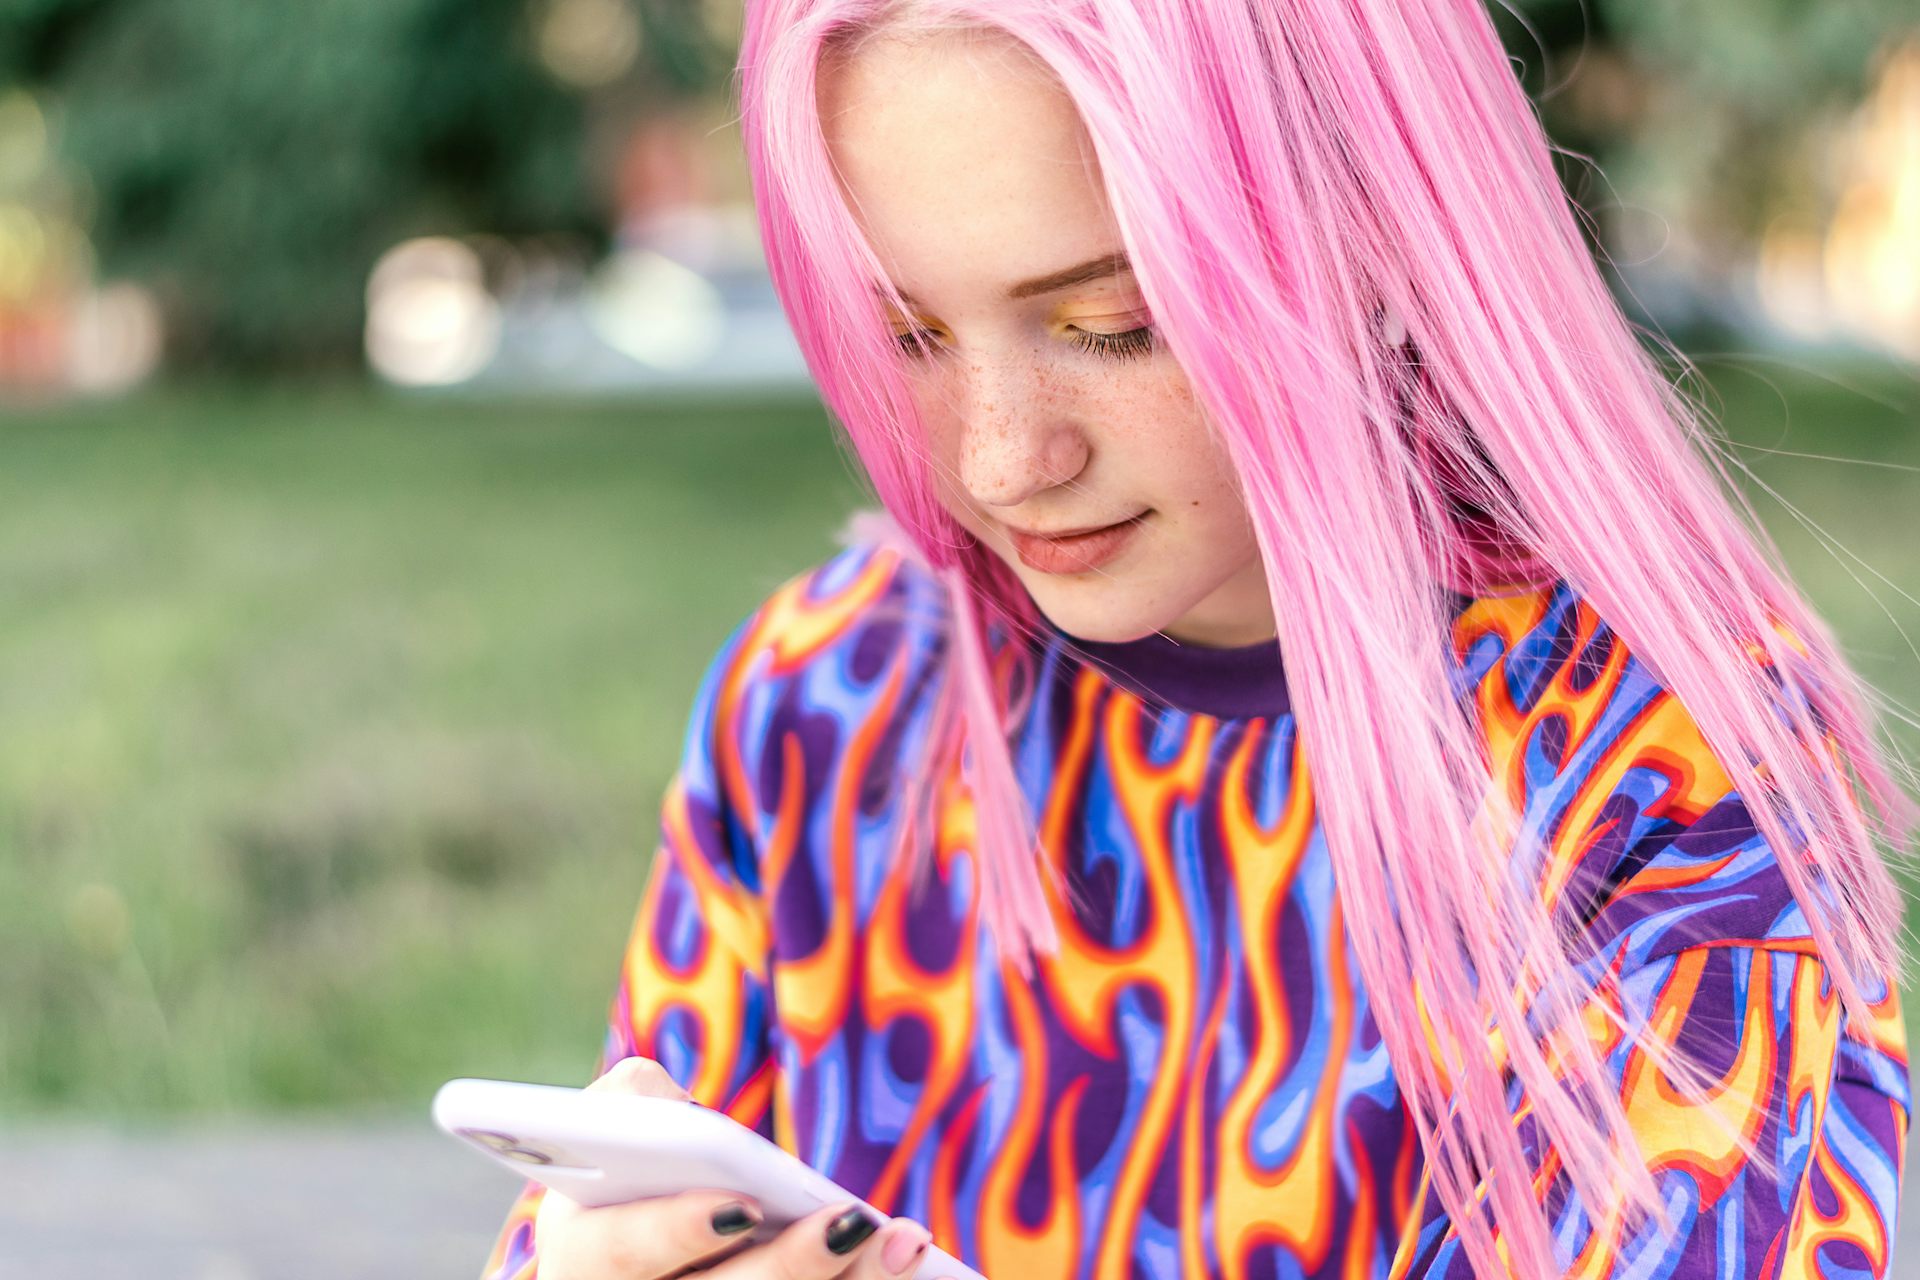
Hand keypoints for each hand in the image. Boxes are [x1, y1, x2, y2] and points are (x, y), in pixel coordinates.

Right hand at [531, 1056, 933, 1278]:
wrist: (662, 1248)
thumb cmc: (634, 1173)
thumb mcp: (613, 1130)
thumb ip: (633, 1104)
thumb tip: (677, 1109)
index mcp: (584, 1255)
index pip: (623, 1251)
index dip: (677, 1232)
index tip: (741, 1206)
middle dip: (790, 1266)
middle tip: (849, 1224)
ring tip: (902, 1240)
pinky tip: (906, 1254)